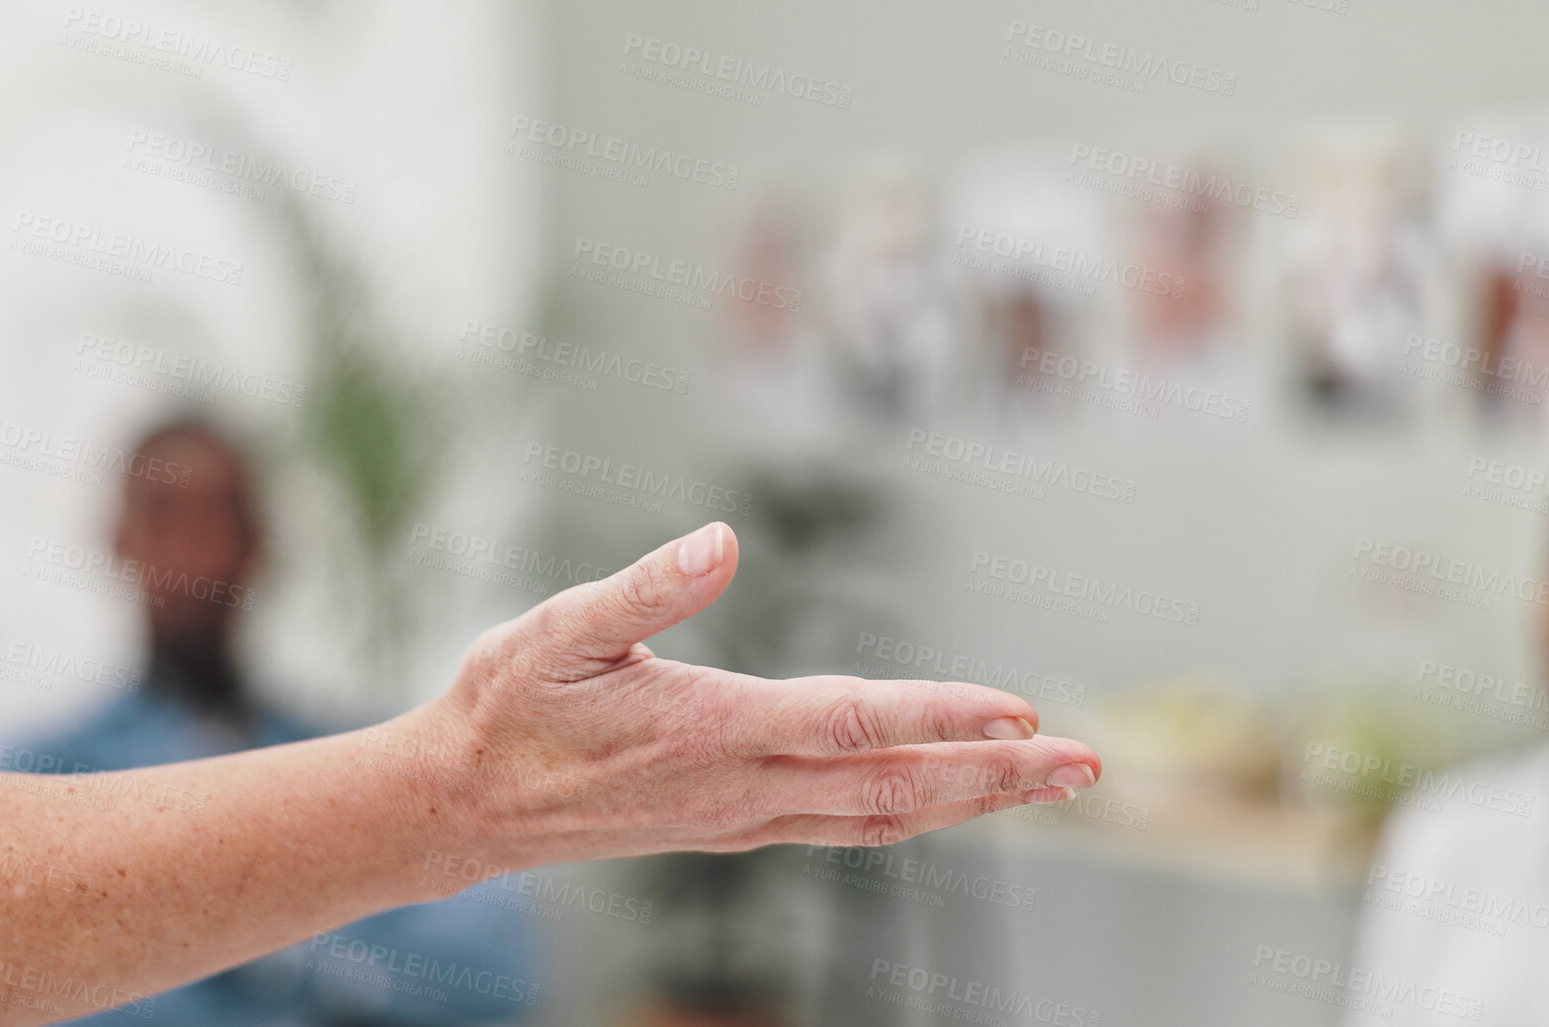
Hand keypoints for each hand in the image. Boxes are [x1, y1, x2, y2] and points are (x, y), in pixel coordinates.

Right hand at [400, 522, 1100, 874]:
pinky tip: (943, 796)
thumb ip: (644, 587)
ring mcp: (741, 818)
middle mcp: (740, 787)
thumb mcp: (556, 630)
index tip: (1018, 711)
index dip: (938, 715)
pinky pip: (845, 824)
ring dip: (970, 800)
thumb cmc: (505, 708)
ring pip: (880, 817)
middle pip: (894, 787)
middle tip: (1086, 764)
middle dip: (996, 779)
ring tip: (1045, 784)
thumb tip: (721, 540)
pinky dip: (913, 809)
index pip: (849, 721)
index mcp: (710, 730)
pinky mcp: (732, 827)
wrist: (461, 807)